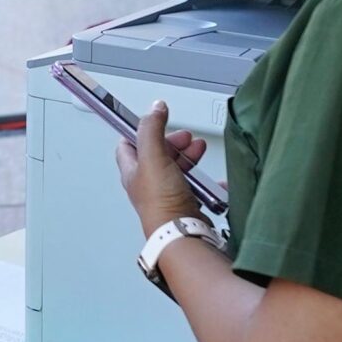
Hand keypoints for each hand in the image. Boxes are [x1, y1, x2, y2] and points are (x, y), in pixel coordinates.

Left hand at [115, 100, 206, 235]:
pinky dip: (205, 181)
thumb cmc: (162, 202)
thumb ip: (152, 130)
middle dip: (172, 142)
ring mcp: (165, 195)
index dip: (141, 130)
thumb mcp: (153, 157)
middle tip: (186, 137)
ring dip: (188, 157)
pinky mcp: (184, 205)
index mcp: (133, 171)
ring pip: (176, 170)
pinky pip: (195, 188)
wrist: (182, 233)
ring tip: (199, 150)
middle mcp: (147, 184)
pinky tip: (212, 178)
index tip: (156, 120)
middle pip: (157, 155)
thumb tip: (154, 108)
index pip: (128, 145)